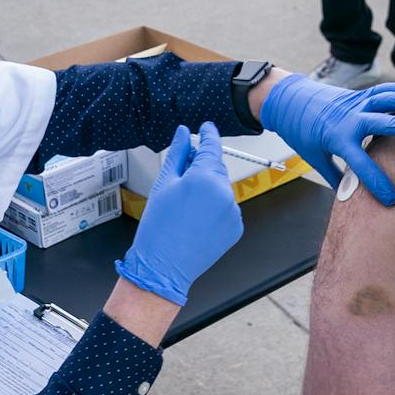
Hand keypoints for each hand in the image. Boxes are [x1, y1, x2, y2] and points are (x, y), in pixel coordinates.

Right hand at [116, 123, 243, 304]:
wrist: (163, 267)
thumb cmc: (158, 228)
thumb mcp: (163, 184)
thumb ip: (177, 154)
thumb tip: (183, 133)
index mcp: (205, 177)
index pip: (211, 146)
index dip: (208, 134)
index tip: (206, 128)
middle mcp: (225, 192)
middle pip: (215, 168)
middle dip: (201, 169)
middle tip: (180, 180)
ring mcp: (233, 211)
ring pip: (221, 189)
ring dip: (208, 190)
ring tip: (185, 209)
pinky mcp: (236, 227)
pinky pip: (227, 209)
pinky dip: (215, 209)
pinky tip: (196, 220)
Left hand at [260, 74, 394, 204]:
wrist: (289, 101)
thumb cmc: (300, 131)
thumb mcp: (314, 157)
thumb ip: (333, 176)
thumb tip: (349, 195)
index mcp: (336, 138)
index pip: (360, 163)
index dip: (376, 182)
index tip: (391, 198)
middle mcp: (348, 119)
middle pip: (376, 122)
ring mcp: (355, 103)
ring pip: (383, 99)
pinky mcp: (358, 95)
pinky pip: (382, 90)